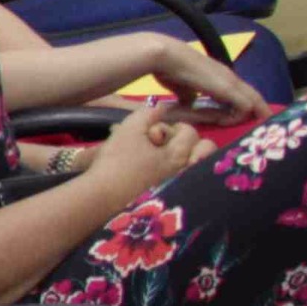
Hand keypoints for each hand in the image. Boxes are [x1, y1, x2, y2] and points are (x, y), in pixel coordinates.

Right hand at [80, 107, 199, 209]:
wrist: (102, 197)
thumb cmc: (116, 161)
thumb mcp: (129, 130)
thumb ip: (147, 114)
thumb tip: (161, 106)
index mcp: (179, 154)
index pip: (190, 131)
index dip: (173, 126)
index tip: (155, 131)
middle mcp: (186, 171)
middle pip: (204, 150)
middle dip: (189, 143)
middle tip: (166, 145)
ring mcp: (180, 187)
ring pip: (196, 165)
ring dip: (185, 157)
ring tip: (163, 158)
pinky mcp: (171, 199)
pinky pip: (187, 181)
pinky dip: (178, 173)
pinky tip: (158, 174)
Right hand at [134, 40, 269, 130]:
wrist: (167, 57)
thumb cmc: (170, 70)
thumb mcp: (181, 88)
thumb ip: (188, 97)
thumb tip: (188, 104)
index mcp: (220, 77)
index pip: (242, 93)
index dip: (246, 106)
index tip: (246, 119)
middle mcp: (230, 78)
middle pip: (254, 96)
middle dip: (258, 111)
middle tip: (258, 125)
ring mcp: (231, 82)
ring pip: (255, 101)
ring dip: (249, 116)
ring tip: (241, 127)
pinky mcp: (229, 88)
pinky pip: (246, 107)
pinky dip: (237, 117)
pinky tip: (223, 121)